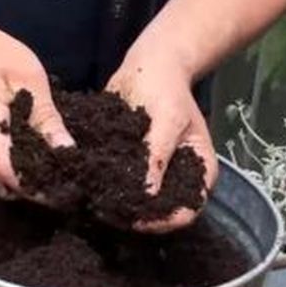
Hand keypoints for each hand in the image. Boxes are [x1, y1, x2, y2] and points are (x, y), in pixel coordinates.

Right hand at [0, 17, 73, 197]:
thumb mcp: (30, 79)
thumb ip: (46, 118)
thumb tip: (66, 151)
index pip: (6, 170)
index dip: (33, 186)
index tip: (61, 189)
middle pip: (0, 179)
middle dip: (31, 189)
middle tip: (63, 185)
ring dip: (23, 180)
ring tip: (53, 173)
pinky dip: (15, 167)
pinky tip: (36, 159)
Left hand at [106, 48, 218, 232]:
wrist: (150, 64)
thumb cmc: (167, 88)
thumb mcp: (168, 120)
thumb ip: (158, 157)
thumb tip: (148, 195)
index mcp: (199, 171)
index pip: (188, 211)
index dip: (164, 222)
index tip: (136, 221)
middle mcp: (176, 176)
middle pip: (160, 211)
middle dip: (137, 217)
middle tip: (107, 213)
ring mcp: (153, 171)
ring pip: (137, 199)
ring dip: (118, 204)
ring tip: (94, 203)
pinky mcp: (130, 162)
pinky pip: (120, 180)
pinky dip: (106, 185)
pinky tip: (86, 185)